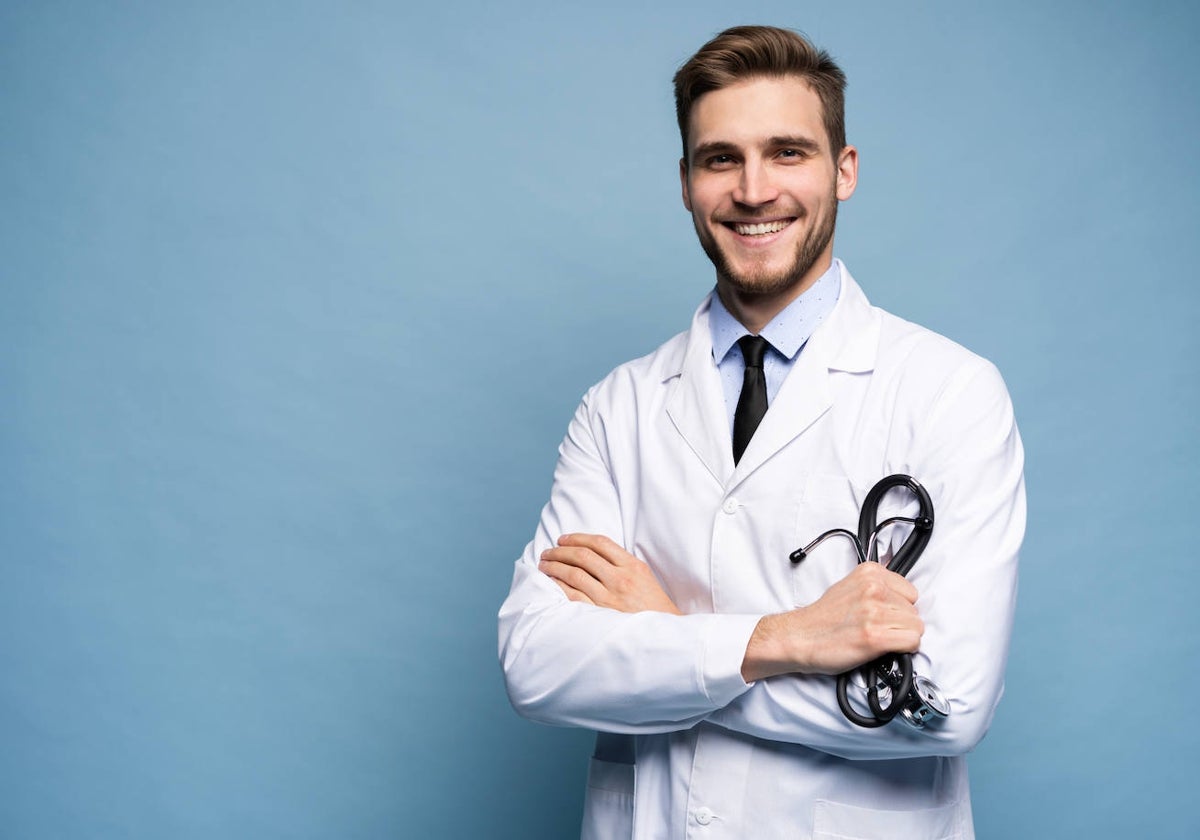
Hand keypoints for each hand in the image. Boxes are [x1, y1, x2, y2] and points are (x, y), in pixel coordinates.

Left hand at [539, 534, 681, 614]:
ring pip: (574, 574)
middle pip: (583, 556)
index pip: (600, 543)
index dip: (578, 538)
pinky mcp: (600, 615)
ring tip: (544, 564)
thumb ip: (622, 563)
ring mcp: (609, 598)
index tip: (563, 539)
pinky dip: (559, 585)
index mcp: (633, 566)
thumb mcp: (644, 577)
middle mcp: (620, 579)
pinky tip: (551, 582)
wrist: (662, 635)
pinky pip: (573, 596)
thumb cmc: (652, 605)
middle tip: (548, 551)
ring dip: (555, 566)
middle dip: (561, 551)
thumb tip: (591, 552)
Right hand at [742, 562, 922, 681]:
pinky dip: (902, 650)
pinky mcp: (875, 636)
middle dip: (900, 623)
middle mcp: (874, 588)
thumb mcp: (850, 586)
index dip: (899, 608)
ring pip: (916, 628)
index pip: (911, 592)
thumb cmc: (823, 618)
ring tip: (877, 637)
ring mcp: (874, 611)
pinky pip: (913, 643)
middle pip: (915, 611)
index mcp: (870, 572)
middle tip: (877, 629)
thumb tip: (903, 598)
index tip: (884, 615)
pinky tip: (882, 648)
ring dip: (901, 637)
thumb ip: (877, 587)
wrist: (799, 637)